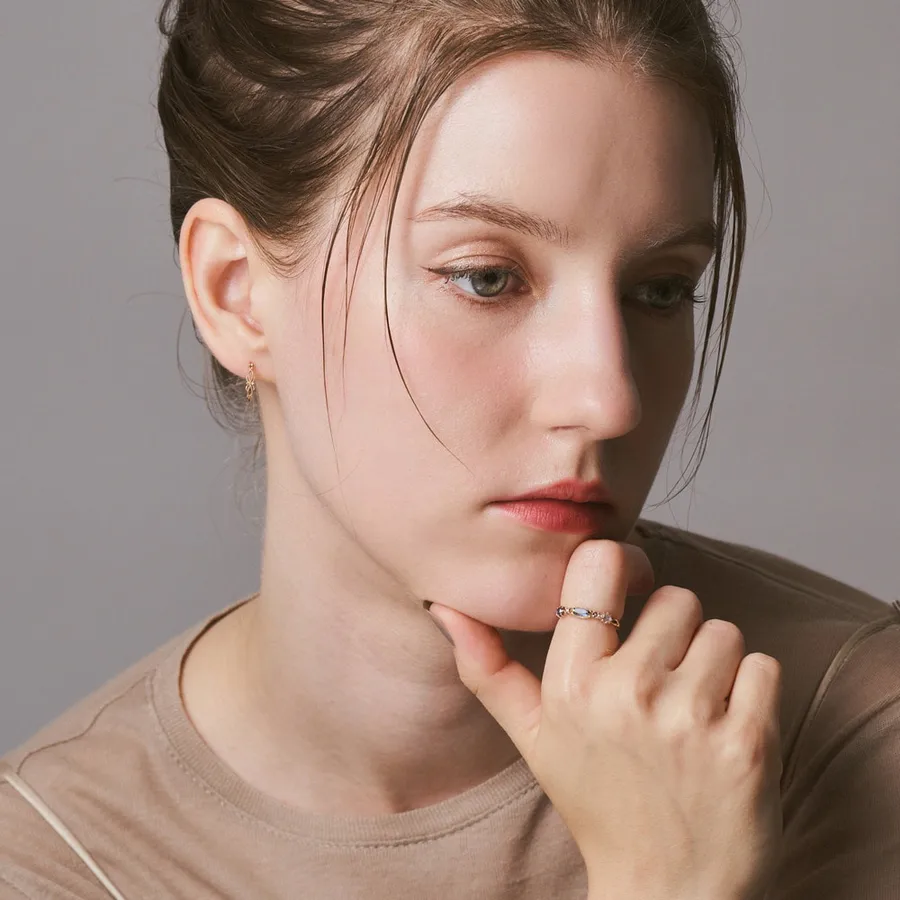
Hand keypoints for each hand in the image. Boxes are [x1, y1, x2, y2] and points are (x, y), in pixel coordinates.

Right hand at [428, 539, 783, 899]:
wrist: (667, 891)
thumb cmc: (599, 804)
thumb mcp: (532, 737)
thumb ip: (488, 667)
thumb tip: (442, 606)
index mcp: (571, 682)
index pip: (601, 563)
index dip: (623, 569)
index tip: (628, 598)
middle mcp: (627, 692)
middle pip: (676, 597)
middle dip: (675, 634)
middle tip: (662, 684)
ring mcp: (689, 718)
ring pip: (723, 630)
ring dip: (716, 664)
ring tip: (693, 712)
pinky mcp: (746, 742)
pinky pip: (762, 666)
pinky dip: (752, 692)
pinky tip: (726, 730)